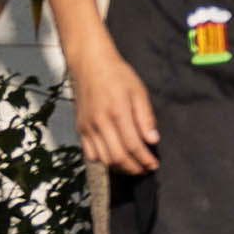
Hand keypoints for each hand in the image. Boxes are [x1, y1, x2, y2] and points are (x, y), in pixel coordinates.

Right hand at [64, 43, 162, 181]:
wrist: (90, 64)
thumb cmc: (117, 75)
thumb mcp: (139, 91)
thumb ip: (146, 117)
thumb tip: (152, 140)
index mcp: (117, 112)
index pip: (133, 145)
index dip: (144, 159)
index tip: (153, 165)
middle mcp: (100, 122)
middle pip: (117, 157)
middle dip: (133, 168)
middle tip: (145, 169)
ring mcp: (87, 127)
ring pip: (103, 158)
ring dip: (119, 167)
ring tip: (133, 167)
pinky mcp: (80, 128)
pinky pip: (89, 153)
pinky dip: (103, 160)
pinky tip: (114, 158)